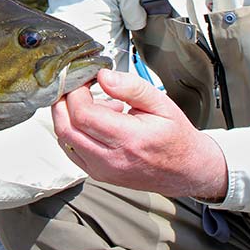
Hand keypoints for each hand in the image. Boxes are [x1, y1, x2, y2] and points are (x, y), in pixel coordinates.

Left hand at [51, 69, 228, 200]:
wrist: (186, 171)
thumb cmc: (176, 138)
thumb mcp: (161, 103)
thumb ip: (131, 87)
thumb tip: (104, 76)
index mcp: (129, 140)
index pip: (83, 115)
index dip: (76, 92)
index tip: (83, 79)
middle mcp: (111, 159)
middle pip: (66, 128)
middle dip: (63, 102)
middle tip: (76, 86)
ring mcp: (102, 170)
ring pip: (64, 140)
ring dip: (67, 116)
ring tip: (93, 103)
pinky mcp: (98, 174)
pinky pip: (71, 150)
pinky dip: (73, 130)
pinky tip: (94, 120)